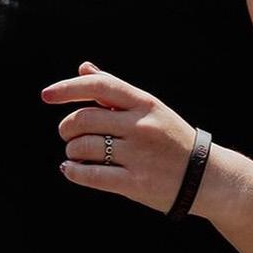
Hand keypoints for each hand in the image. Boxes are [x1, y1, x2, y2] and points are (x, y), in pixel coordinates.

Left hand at [41, 61, 195, 213]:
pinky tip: (71, 170)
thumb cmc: (170, 137)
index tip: (46, 95)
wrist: (206, 176)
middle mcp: (141, 126)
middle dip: (67, 127)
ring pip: (83, 147)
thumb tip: (84, 68)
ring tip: (76, 154)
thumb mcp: (149, 108)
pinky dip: (73, 172)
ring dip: (71, 151)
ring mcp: (139, 155)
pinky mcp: (136, 183)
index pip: (99, 86)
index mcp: (144, 103)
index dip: (68, 88)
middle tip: (68, 134)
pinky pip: (91, 176)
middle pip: (84, 119)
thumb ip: (115, 90)